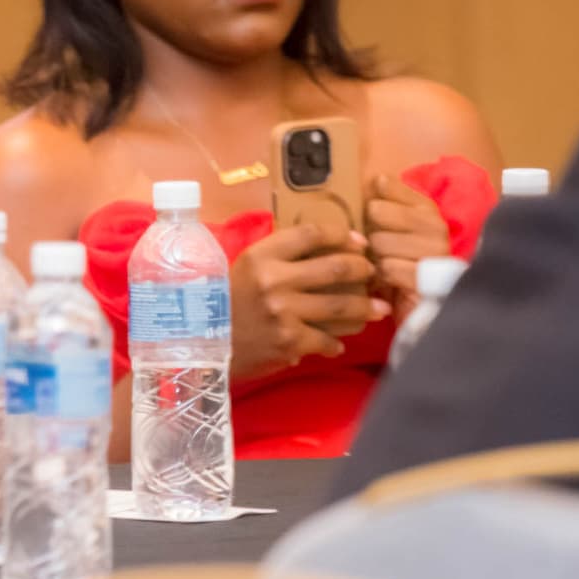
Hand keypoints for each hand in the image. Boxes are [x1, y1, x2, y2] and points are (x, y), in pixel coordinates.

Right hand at [230, 222, 382, 379]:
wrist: (199, 344)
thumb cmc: (224, 303)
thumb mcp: (245, 268)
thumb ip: (280, 256)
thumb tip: (326, 250)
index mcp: (262, 256)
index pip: (311, 234)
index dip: (342, 235)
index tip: (358, 242)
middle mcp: (274, 281)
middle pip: (335, 267)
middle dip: (363, 269)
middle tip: (373, 272)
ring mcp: (284, 312)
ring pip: (341, 305)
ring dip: (366, 307)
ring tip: (379, 308)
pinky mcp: (289, 341)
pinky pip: (327, 340)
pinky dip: (336, 342)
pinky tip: (339, 343)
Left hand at [364, 172, 451, 306]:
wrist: (419, 311)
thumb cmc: (400, 268)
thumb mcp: (391, 233)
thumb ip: (386, 203)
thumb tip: (377, 179)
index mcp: (427, 210)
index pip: (386, 186)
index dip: (371, 204)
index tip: (373, 221)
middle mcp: (437, 227)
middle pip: (378, 212)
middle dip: (371, 236)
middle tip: (380, 253)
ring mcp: (437, 253)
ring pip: (381, 241)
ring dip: (376, 259)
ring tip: (385, 270)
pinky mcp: (431, 279)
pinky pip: (389, 268)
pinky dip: (382, 279)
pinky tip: (390, 285)